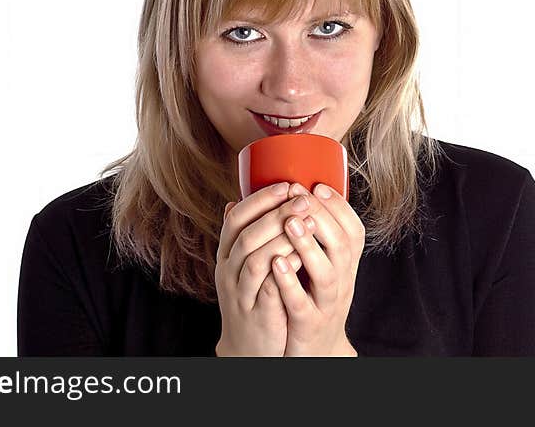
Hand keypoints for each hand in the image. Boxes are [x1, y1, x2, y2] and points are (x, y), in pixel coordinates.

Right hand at [214, 182, 314, 355]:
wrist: (248, 349)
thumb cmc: (252, 298)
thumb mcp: (243, 265)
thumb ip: (246, 235)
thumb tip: (239, 199)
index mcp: (227, 256)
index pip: (235, 220)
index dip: (260, 200)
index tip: (286, 184)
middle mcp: (229, 273)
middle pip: (246, 236)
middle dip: (276, 214)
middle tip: (302, 198)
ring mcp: (241, 294)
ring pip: (254, 261)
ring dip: (281, 238)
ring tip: (308, 222)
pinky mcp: (258, 315)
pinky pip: (268, 290)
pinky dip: (284, 271)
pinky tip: (302, 257)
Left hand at [270, 182, 364, 355]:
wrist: (316, 350)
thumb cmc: (313, 299)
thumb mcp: (320, 266)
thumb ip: (311, 235)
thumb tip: (292, 192)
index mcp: (344, 265)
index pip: (353, 230)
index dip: (339, 207)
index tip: (318, 186)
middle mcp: (341, 281)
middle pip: (341, 246)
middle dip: (322, 218)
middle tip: (301, 198)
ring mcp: (327, 304)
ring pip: (326, 273)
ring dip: (308, 246)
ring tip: (290, 223)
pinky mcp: (309, 324)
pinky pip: (301, 303)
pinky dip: (290, 282)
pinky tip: (276, 262)